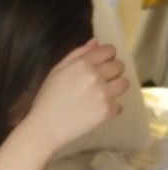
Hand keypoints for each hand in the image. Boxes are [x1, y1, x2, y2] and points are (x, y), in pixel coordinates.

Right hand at [22, 39, 128, 154]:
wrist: (44, 127)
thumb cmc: (47, 99)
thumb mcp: (56, 71)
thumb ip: (77, 54)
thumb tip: (97, 42)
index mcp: (83, 64)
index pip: (110, 50)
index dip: (106, 57)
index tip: (100, 66)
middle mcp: (95, 76)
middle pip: (119, 66)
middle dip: (111, 72)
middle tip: (99, 83)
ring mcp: (103, 94)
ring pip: (124, 84)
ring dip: (115, 88)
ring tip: (102, 96)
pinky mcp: (107, 111)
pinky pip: (119, 105)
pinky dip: (110, 109)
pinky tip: (96, 111)